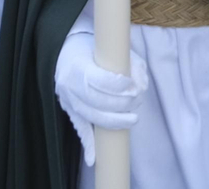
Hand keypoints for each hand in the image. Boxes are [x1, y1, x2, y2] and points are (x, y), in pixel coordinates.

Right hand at [54, 31, 148, 166]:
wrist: (67, 54)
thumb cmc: (96, 51)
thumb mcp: (115, 50)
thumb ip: (132, 65)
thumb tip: (141, 87)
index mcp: (78, 66)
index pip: (96, 80)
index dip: (116, 86)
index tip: (133, 87)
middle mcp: (69, 86)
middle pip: (94, 101)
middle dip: (119, 105)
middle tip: (136, 101)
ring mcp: (68, 101)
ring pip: (89, 116)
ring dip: (113, 122)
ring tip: (133, 119)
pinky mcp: (70, 111)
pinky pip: (79, 129)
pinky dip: (88, 144)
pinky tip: (94, 158)